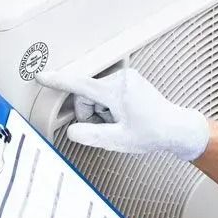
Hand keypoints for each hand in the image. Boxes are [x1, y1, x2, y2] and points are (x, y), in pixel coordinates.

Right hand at [36, 68, 209, 161]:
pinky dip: (108, 106)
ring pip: (96, 94)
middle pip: (86, 94)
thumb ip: (91, 136)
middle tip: (105, 129)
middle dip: (89, 112)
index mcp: (116, 91)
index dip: (58, 81)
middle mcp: (121, 79)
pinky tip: (122, 117)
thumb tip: (73, 131)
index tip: (41, 76)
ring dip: (100, 111)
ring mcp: (127, 78)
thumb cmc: (152, 134)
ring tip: (118, 123)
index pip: (80, 85)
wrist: (175, 128)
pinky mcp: (130, 80)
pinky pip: (107, 92)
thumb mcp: (118, 141)